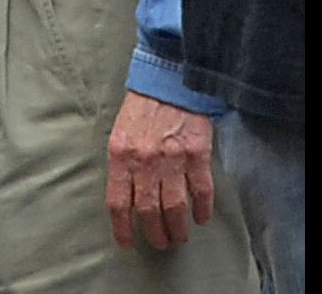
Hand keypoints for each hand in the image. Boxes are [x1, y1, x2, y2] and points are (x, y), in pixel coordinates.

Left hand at [106, 91, 214, 249]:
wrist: (168, 79)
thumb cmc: (142, 108)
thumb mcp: (121, 133)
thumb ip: (123, 165)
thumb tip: (125, 200)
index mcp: (121, 154)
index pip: (118, 202)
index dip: (122, 228)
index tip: (127, 243)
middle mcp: (145, 160)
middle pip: (148, 212)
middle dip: (154, 234)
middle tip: (160, 241)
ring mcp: (173, 158)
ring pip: (175, 208)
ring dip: (178, 228)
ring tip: (179, 235)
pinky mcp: (197, 154)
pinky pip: (201, 192)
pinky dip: (202, 210)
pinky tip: (200, 218)